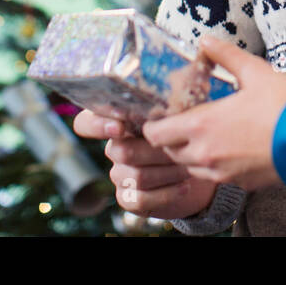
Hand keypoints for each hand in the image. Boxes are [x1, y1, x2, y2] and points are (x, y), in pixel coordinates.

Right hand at [73, 107, 217, 217]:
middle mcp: (114, 148)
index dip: (97, 125)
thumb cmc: (187, 132)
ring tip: (189, 166)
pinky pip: (139, 199)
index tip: (120, 126)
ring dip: (167, 172)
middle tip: (182, 147)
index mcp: (118, 121)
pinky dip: (166, 194)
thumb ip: (171, 101)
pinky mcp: (128, 198)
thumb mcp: (181, 113)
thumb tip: (180, 85)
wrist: (199, 169)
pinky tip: (184, 186)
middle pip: (121, 151)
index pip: (86, 122)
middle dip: (156, 151)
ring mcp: (119, 174)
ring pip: (136, 175)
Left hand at [141, 35, 285, 191]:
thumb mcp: (256, 71)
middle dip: (172, 136)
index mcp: (202, 126)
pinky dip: (214, 163)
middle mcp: (206, 155)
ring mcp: (223, 174)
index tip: (165, 111)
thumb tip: (206, 41)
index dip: (155, 123)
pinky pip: (215, 176)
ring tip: (208, 131)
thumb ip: (226, 55)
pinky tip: (231, 145)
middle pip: (170, 152)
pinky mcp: (241, 184)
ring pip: (191, 166)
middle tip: (186, 118)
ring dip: (192, 151)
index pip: (156, 134)